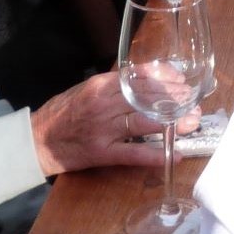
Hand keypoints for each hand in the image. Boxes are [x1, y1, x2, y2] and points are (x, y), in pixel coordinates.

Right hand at [30, 71, 200, 176]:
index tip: (181, 81)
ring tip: (192, 121)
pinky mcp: (103, 153)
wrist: (39, 140)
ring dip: (173, 122)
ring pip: (145, 122)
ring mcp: (104, 129)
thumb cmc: (65, 112)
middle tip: (194, 101)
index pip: (139, 79)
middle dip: (174, 100)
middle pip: (146, 99)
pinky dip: (156, 155)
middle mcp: (103, 105)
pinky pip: (134, 154)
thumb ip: (114, 85)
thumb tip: (147, 79)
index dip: (164, 79)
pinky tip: (175, 154)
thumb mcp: (87, 89)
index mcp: (100, 86)